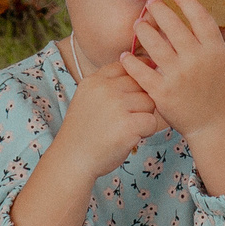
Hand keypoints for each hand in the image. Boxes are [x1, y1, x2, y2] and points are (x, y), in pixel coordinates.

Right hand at [57, 64, 166, 179]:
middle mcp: (105, 89)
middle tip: (126, 118)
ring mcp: (116, 106)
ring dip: (144, 116)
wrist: (72, 159)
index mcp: (95, 81)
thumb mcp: (87, 99)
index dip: (136, 77)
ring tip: (126, 128)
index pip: (126, 66)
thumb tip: (141, 67)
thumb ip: (108, 84)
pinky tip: (131, 137)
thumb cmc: (84, 132)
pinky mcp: (128, 125)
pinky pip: (152, 121)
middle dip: (140, 101)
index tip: (134, 92)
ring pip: (149, 102)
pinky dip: (146, 132)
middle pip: (141, 84)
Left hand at [121, 0, 224, 140]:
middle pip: (174, 26)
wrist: (217, 127)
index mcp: (215, 51)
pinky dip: (131, 61)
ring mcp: (178, 76)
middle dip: (160, 10)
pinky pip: (141, 72)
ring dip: (143, 31)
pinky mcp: (162, 93)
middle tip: (151, 3)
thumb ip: (214, 44)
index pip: (200, 17)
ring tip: (138, 24)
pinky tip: (125, 54)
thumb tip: (201, 22)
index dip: (187, 1)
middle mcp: (196, 60)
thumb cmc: (224, 94)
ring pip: (154, 44)